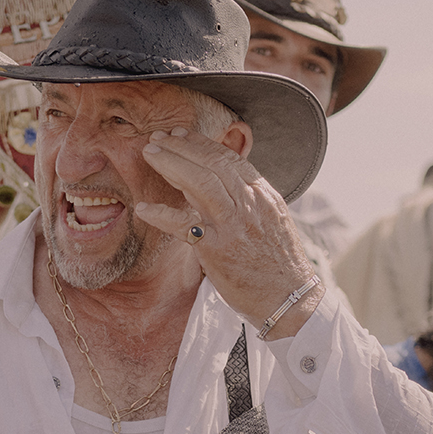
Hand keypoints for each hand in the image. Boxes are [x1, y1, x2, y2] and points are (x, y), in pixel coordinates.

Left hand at [134, 126, 317, 335]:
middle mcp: (249, 204)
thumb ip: (248, 198)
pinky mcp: (217, 250)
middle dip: (180, 147)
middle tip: (156, 139)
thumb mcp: (271, 219)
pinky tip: (143, 208)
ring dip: (170, 164)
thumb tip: (221, 181)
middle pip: (211, 163)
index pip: (229, 158)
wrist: (289, 297)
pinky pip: (183, 226)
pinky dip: (161, 215)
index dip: (201, 143)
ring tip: (149, 154)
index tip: (179, 135)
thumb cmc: (277, 263)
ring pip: (199, 183)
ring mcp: (233, 225)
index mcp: (262, 194)